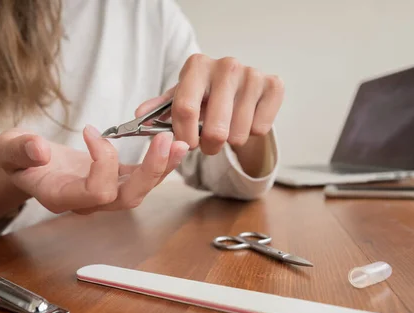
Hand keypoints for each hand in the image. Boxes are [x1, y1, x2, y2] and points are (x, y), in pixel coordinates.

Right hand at [0, 126, 188, 222]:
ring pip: (140, 191)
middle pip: (127, 198)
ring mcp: (103, 194)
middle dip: (150, 172)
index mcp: (62, 196)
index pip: (95, 192)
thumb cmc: (15, 160)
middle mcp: (87, 202)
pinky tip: (172, 145)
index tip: (90, 131)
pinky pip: (140, 177)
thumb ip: (18, 150)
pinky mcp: (114, 179)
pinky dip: (158, 163)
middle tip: (167, 141)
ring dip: (162, 169)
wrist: (24, 167)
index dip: (101, 162)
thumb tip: (39, 148)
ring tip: (180, 144)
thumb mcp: (6, 149)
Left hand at [136, 54, 283, 156]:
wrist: (240, 90)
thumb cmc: (205, 96)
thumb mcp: (180, 99)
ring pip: (238, 134)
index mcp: (197, 65)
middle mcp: (226, 65)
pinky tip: (247, 119)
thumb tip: (139, 115)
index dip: (184, 136)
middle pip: (215, 129)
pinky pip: (260, 129)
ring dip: (231, 141)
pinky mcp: (274, 85)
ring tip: (228, 130)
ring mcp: (252, 74)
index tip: (187, 144)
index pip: (185, 110)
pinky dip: (252, 132)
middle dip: (209, 146)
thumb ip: (159, 109)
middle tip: (209, 145)